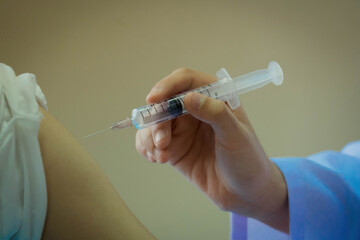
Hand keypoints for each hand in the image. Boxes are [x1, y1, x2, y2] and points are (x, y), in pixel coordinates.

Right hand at [135, 68, 288, 231]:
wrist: (243, 193)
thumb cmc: (247, 159)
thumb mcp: (235, 135)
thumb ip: (215, 113)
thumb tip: (189, 97)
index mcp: (214, 97)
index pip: (185, 81)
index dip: (167, 86)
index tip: (154, 100)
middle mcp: (195, 109)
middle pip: (164, 102)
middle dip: (157, 120)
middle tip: (161, 141)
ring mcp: (182, 128)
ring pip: (153, 122)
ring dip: (150, 137)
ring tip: (162, 156)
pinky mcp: (173, 147)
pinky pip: (150, 140)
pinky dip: (146, 147)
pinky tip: (157, 158)